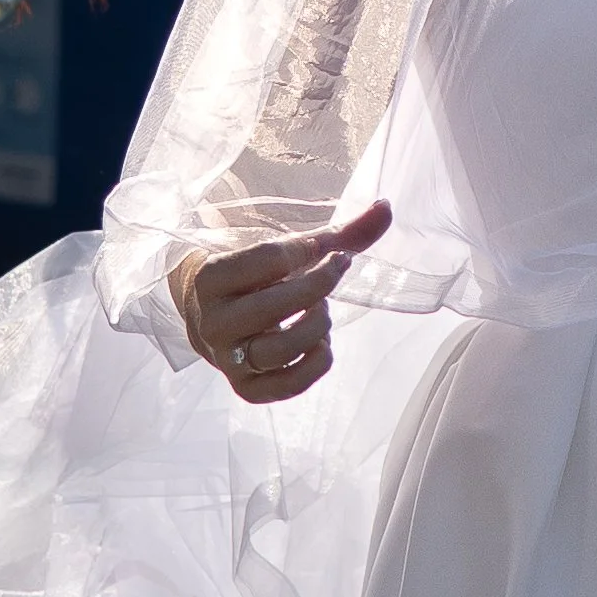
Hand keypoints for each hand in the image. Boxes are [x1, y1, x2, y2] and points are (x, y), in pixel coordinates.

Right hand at [172, 199, 392, 402]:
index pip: (269, 259)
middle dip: (318, 287)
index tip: (318, 250)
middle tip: (330, 275)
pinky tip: (321, 344)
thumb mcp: (285, 252)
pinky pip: (288, 384)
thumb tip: (387, 208)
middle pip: (275, 307)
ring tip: (321, 311)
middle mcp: (212, 322)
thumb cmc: (255, 277)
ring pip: (282, 349)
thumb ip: (338, 233)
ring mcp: (227, 359)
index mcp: (211, 278)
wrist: (210, 317)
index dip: (308, 251)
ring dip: (318, 326)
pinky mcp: (246, 388)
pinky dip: (317, 364)